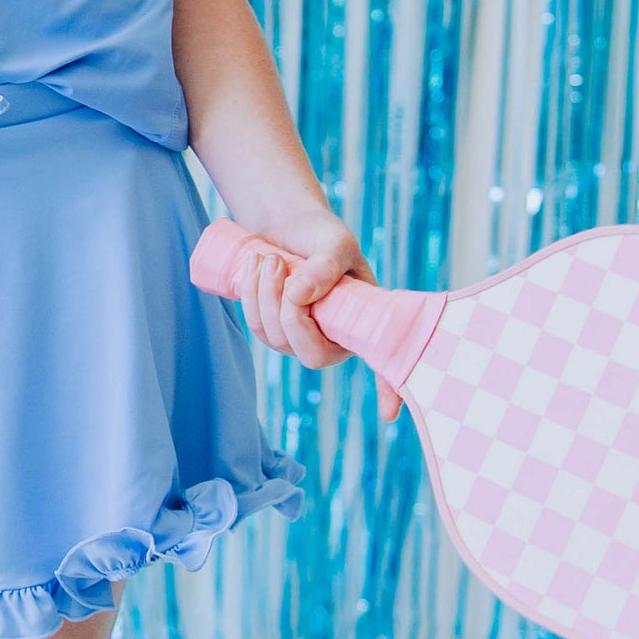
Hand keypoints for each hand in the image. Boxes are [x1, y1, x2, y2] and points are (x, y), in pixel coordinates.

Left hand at [235, 200, 404, 422]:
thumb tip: (299, 295)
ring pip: (275, 337)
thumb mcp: (335, 242)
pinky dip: (250, 295)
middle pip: (307, 351)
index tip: (389, 414)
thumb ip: (326, 264)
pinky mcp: (274, 329)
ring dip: (262, 295)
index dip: (388, 389)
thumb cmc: (322, 234)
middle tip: (279, 264)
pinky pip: (256, 326)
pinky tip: (254, 265)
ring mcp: (300, 339)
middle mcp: (333, 339)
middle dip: (284, 309)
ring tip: (268, 258)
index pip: (381, 363)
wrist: (289, 224)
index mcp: (361, 324)